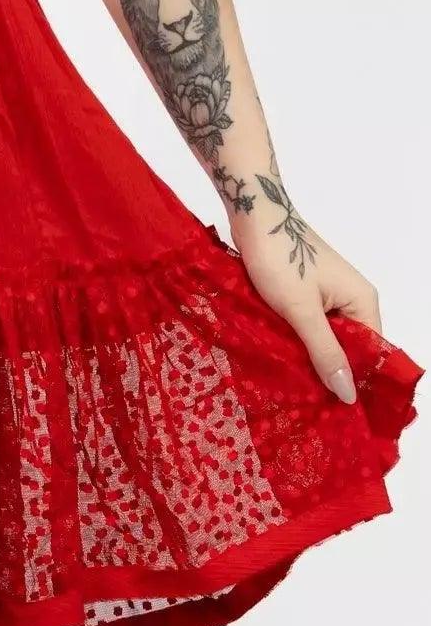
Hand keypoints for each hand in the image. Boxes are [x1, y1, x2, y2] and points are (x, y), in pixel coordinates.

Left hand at [236, 216, 381, 404]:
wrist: (253, 213)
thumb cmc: (279, 258)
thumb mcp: (301, 310)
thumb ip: (325, 352)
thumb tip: (349, 394)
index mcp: (363, 302)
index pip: (372, 353)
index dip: (357, 381)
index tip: (338, 412)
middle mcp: (352, 299)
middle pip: (349, 347)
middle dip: (331, 371)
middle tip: (311, 405)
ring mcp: (328, 294)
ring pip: (325, 337)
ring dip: (310, 356)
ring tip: (295, 387)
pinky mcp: (305, 291)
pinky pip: (309, 324)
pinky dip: (297, 339)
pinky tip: (282, 358)